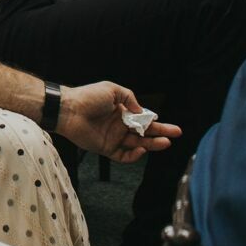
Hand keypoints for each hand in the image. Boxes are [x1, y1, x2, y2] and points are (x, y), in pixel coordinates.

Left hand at [54, 82, 181, 163]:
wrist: (69, 110)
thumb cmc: (89, 96)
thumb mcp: (112, 90)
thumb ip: (130, 98)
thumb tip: (143, 112)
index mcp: (121, 111)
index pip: (142, 118)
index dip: (154, 121)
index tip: (164, 122)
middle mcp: (119, 125)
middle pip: (144, 132)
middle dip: (161, 133)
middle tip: (176, 133)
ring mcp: (114, 137)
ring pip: (138, 144)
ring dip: (152, 144)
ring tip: (166, 142)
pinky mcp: (106, 148)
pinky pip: (123, 156)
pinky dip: (134, 155)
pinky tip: (142, 149)